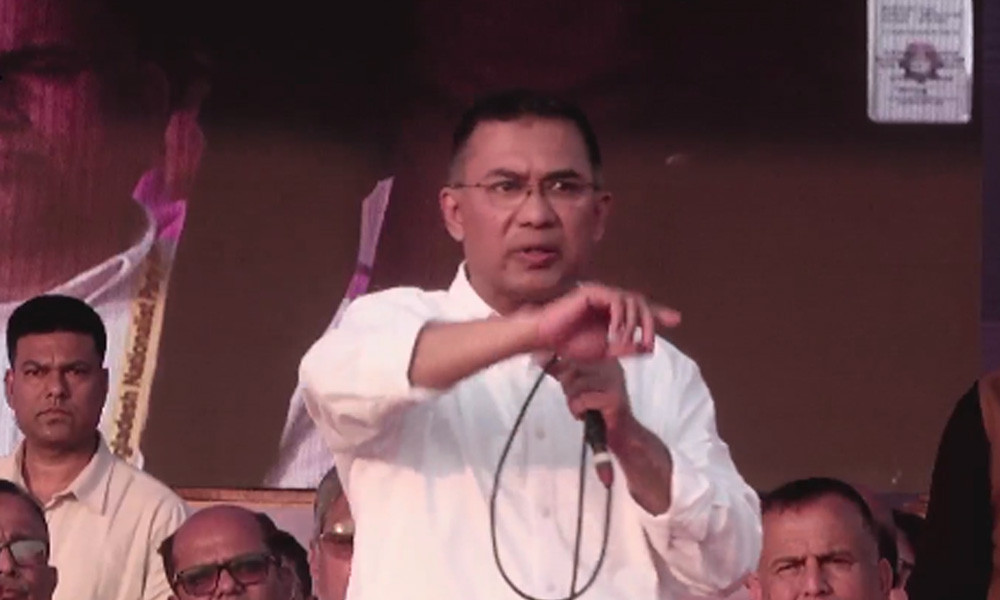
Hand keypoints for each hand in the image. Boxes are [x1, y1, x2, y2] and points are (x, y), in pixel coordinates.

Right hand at [533, 284, 679, 362]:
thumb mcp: (605, 352)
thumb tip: (647, 347)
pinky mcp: (593, 292)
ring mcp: (601, 294)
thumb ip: (626, 348)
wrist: (546, 339)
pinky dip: (620, 317)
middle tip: (650, 342)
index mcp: (612, 312)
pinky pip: (616, 300)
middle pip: (640, 303)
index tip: (676, 320)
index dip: (657, 313)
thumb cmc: (570, 344)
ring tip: (624, 342)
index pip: (639, 309)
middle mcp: (609, 300)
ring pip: (631, 301)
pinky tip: (616, 333)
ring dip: (633, 324)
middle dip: (651, 321)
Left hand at [546, 358, 632, 439]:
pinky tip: (584, 415)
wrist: (619, 432)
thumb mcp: (577, 385)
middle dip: (568, 386)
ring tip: (581, 408)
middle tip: (576, 399)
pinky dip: (577, 409)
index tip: (554, 370)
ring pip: (576, 384)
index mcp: (605, 357)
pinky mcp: (612, 398)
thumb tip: (540, 359)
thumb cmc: (598, 407)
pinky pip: (582, 399)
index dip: (561, 363)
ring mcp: (614, 380)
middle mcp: (611, 365)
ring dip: (572, 400)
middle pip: (573, 367)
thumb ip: (561, 371)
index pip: (575, 351)